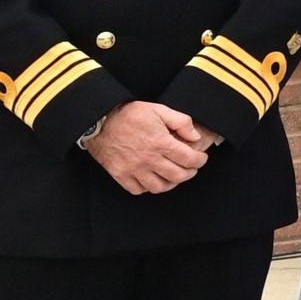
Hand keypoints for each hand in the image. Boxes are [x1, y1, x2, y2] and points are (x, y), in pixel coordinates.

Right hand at [84, 100, 210, 194]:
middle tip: (191, 167)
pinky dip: (147, 187)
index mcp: (160, 143)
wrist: (99, 120)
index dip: (200, 160)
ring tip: (173, 175)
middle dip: (190, 172)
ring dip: (170, 183)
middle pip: (178, 176)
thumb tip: (195, 137)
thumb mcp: (159, 109)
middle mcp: (148, 159)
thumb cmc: (128, 115)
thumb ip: (181, 122)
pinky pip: (138, 190)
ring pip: (159, 187)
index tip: (201, 158)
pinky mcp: (120, 174)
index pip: (189, 159)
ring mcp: (133, 169)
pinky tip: (152, 179)